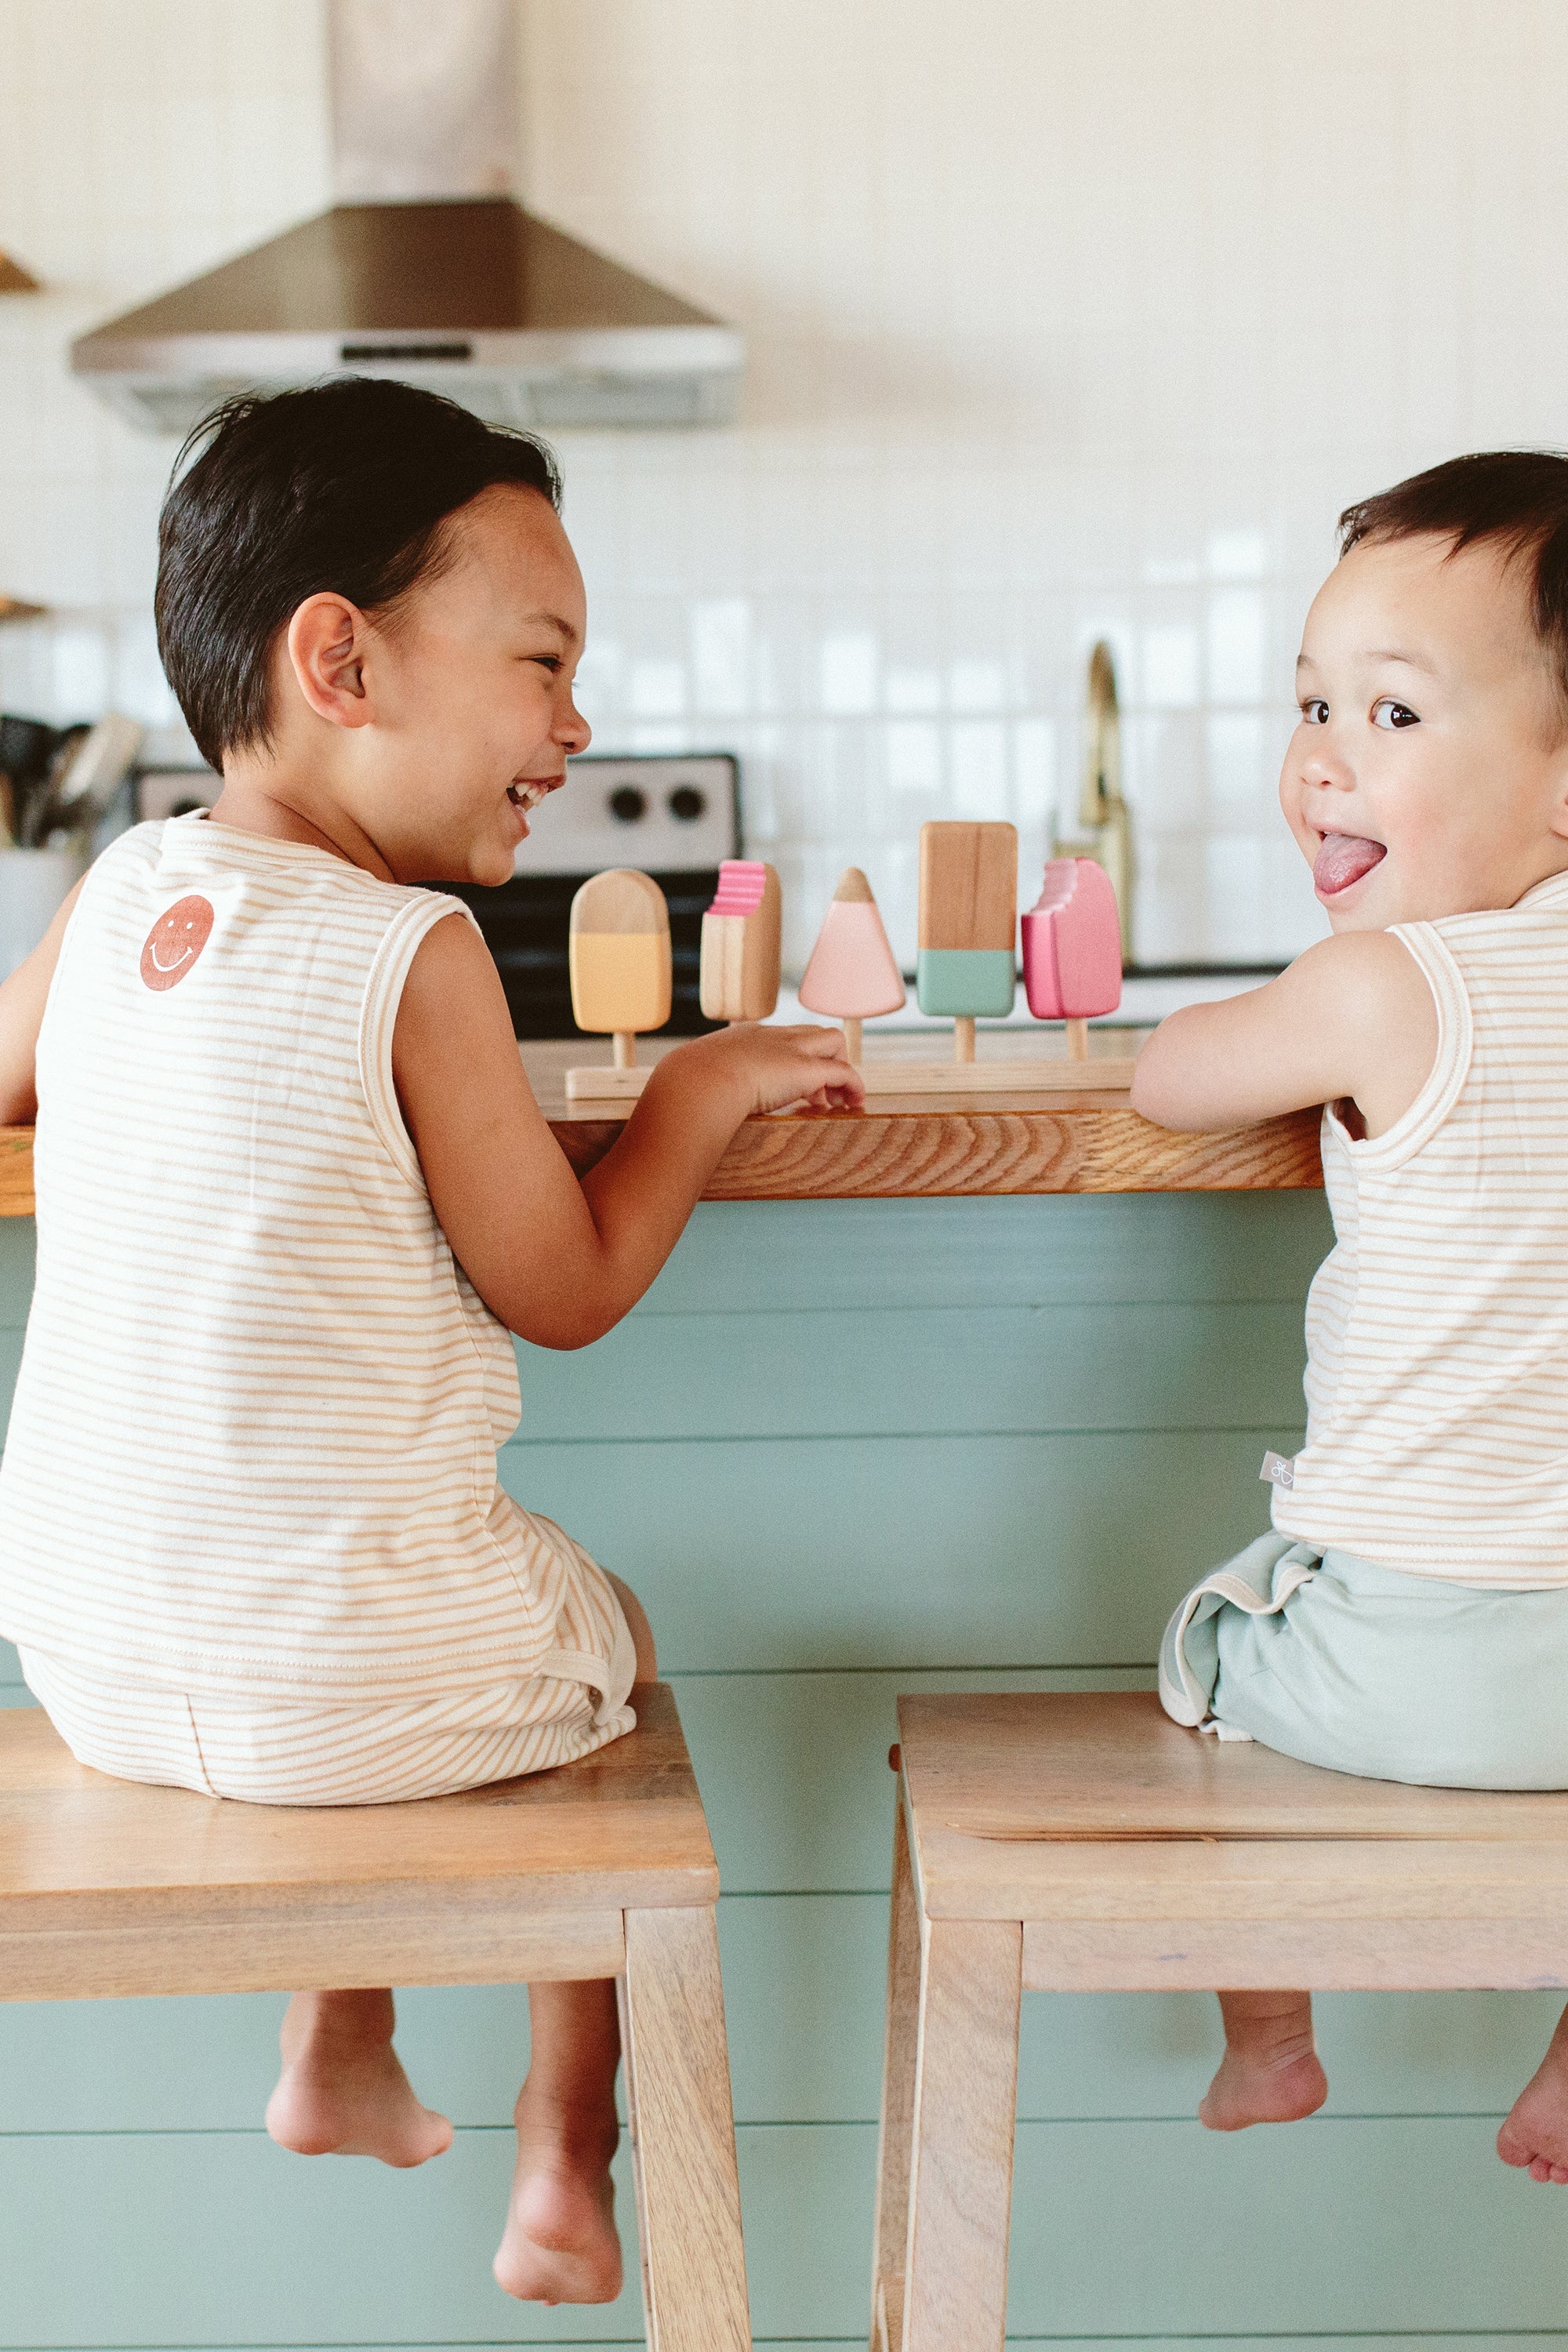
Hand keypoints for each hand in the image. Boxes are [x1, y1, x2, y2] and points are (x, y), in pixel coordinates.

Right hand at [659, 1021, 865, 1116]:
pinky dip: (854, 1086)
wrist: (696, 1082)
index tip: (788, 1086)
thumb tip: (672, 1117)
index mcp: (745, 1036)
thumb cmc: (685, 1088)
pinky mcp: (806, 1070)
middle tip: (818, 1095)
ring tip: (837, 1101)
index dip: (791, 1058)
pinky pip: (844, 1072)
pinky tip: (854, 1104)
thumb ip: (691, 1091)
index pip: (781, 1037)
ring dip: (839, 1068)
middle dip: (821, 1059)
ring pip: (833, 1042)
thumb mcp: (688, 1082)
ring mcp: (791, 1049)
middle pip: (812, 1033)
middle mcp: (772, 1036)